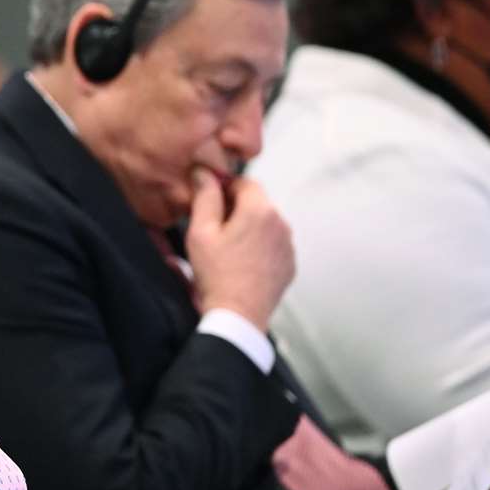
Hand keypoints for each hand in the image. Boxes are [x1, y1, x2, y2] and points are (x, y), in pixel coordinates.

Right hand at [185, 169, 294, 330]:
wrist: (238, 315)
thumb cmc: (217, 276)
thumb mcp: (200, 232)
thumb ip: (204, 197)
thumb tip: (204, 173)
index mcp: (259, 211)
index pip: (244, 182)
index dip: (224, 188)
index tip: (210, 200)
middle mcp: (281, 224)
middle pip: (256, 203)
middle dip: (236, 209)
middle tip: (213, 229)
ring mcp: (288, 245)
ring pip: (265, 224)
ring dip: (248, 229)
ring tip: (227, 250)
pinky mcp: (289, 264)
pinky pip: (273, 245)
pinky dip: (259, 248)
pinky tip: (240, 263)